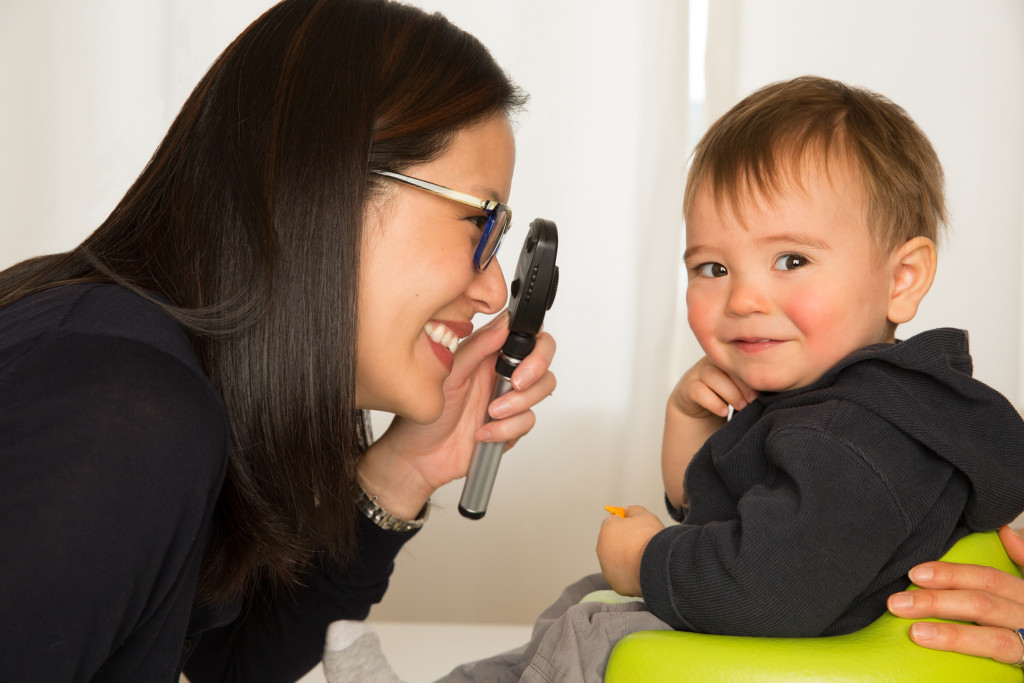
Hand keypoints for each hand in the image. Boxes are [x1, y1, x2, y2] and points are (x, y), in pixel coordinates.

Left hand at [358, 311, 556, 518]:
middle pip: (544, 361)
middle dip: (535, 371)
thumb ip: (478, 346)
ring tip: (490, 411)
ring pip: (542, 390)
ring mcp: (509, 400)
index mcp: (488, 354)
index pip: (527, 337)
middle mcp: (501, 374)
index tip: (520, 357)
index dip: (535, 344)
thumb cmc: (424, 414)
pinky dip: (505, 429)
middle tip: (516, 383)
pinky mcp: (511, 426)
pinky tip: (482, 431)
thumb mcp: (449, 373)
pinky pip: (527, 422)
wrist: (419, 456)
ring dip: (517, 404)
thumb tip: (504, 323)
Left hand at [596, 505, 664, 596]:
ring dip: (625, 559)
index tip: (636, 528)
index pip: (612, 522)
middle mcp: (602, 548)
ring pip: (616, 561)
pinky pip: (622, 577)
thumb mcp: (645, 516)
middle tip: (642, 544)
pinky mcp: (615, 583)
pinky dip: (630, 575)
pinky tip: (643, 571)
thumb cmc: (650, 538)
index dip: (625, 523)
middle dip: (624, 542)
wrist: (657, 565)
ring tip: (643, 559)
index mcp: (606, 529)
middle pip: (612, 542)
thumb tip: (627, 509)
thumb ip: (633, 509)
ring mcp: (607, 568)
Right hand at [662, 356, 756, 508]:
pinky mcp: (687, 388)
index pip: (741, 357)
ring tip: (741, 407)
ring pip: (712, 375)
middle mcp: (712, 361)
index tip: (764, 391)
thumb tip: (784, 386)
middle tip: (753, 401)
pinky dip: (713, 401)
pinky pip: (698, 390)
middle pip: (726, 364)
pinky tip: (724, 411)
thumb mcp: (744, 389)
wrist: (698, 412)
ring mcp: (697, 373)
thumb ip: (757, 383)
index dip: (753, 374)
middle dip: (743, 384)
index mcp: (729, 358)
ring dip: (730, 393)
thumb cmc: (727, 399)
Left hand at [886, 525, 1023, 664]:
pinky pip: (1000, 652)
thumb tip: (1006, 532)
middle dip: (937, 601)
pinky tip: (937, 644)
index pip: (986, 578)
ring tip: (915, 633)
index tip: (914, 574)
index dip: (951, 574)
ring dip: (952, 633)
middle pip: (982, 602)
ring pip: (993, 635)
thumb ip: (1022, 560)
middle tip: (897, 603)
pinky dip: (970, 645)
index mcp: (1023, 592)